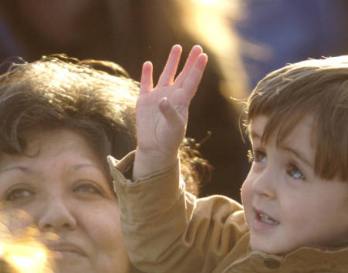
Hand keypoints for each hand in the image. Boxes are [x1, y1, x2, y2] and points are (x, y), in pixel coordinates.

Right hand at [133, 45, 206, 179]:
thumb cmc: (169, 140)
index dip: (197, 68)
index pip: (191, 81)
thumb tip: (162, 99)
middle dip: (190, 61)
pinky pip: (145, 84)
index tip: (203, 55)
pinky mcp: (144, 101)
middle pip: (183, 74)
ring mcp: (157, 97)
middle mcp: (171, 96)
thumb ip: (170, 113)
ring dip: (171, 62)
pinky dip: (146, 74)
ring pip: (166, 75)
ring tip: (177, 48)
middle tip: (197, 47)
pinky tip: (148, 64)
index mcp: (182, 101)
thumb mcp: (173, 128)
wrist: (155, 149)